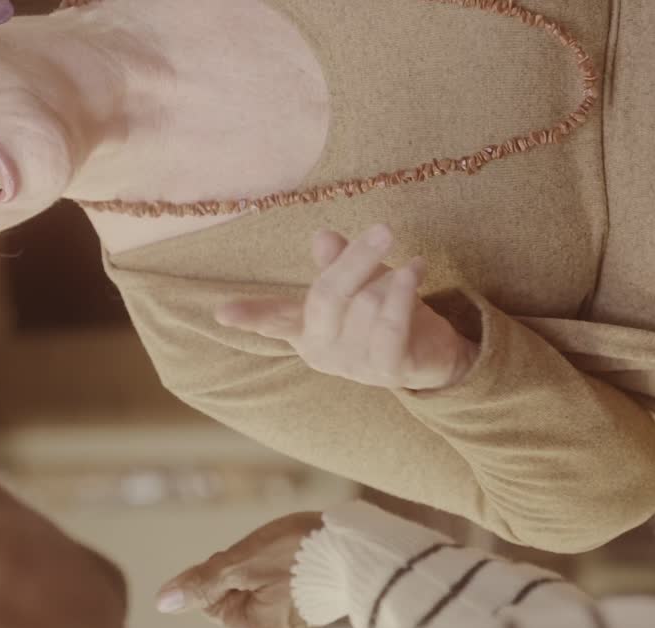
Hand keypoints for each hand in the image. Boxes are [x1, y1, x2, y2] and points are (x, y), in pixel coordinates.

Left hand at [155, 512, 324, 627]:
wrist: (358, 546)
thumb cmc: (299, 552)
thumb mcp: (241, 561)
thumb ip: (201, 583)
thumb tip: (162, 602)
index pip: (209, 596)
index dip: (225, 568)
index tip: (252, 558)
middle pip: (232, 592)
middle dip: (245, 566)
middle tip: (272, 554)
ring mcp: (290, 621)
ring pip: (256, 585)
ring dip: (266, 565)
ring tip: (290, 555)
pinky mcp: (308, 605)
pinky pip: (281, 585)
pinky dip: (286, 568)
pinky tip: (301, 559)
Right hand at [216, 225, 476, 390]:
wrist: (431, 354)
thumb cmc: (383, 314)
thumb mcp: (359, 282)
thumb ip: (337, 263)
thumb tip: (322, 236)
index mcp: (305, 329)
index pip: (273, 320)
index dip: (249, 316)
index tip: (222, 313)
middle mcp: (322, 351)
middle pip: (325, 296)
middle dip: (355, 260)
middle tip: (383, 229)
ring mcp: (354, 366)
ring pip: (366, 303)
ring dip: (393, 279)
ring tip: (408, 272)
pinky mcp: (388, 371)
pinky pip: (391, 325)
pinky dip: (406, 292)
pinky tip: (417, 269)